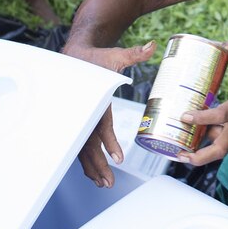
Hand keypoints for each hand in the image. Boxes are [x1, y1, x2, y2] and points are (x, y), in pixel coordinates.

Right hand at [62, 39, 156, 187]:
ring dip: (91, 167)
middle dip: (98, 164)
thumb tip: (153, 45)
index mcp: (94, 98)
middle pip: (89, 142)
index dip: (109, 141)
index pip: (101, 124)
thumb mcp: (116, 55)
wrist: (74, 55)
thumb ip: (135, 54)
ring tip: (103, 183)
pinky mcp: (77, 121)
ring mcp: (78, 117)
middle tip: (109, 180)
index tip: (118, 157)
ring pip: (82, 147)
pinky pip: (79, 144)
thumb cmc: (97, 57)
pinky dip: (85, 160)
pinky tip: (93, 173)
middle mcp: (84, 110)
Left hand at [177, 41, 227, 165]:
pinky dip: (210, 147)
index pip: (220, 115)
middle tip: (180, 155)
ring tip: (181, 150)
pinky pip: (223, 149)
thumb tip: (223, 43)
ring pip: (218, 149)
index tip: (184, 117)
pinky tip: (195, 146)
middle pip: (219, 149)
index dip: (202, 117)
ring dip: (201, 149)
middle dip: (199, 156)